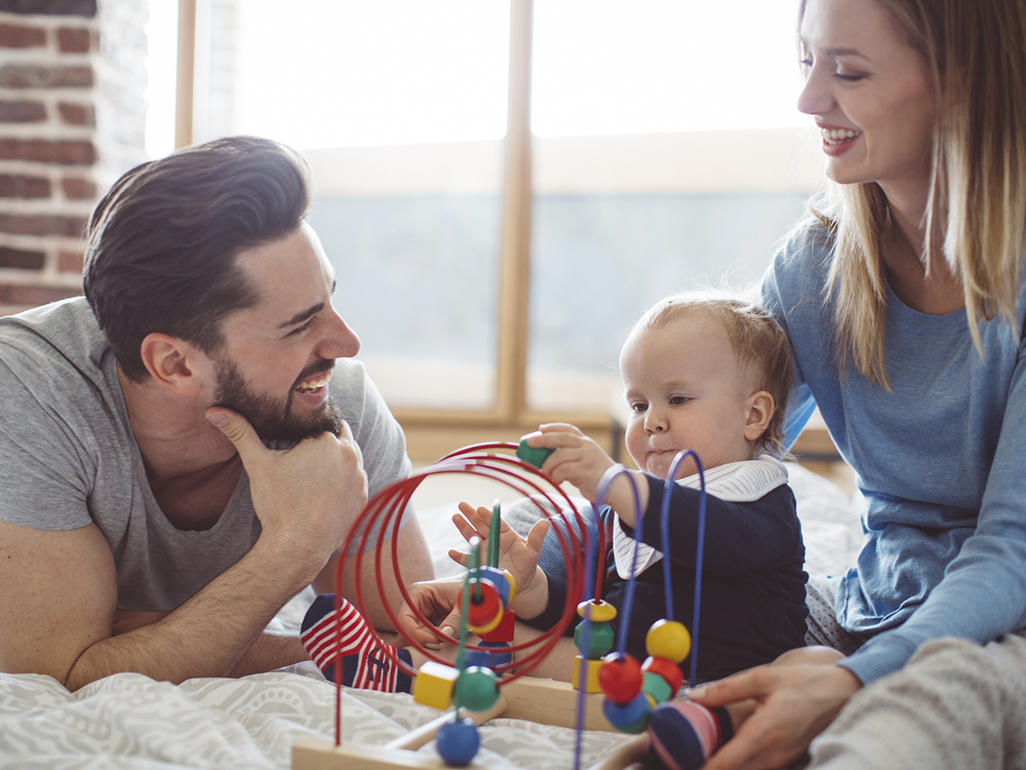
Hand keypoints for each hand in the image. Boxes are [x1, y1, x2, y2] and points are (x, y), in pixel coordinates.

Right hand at [206, 408, 366, 569]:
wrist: (298, 546)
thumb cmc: (279, 505)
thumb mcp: (258, 465)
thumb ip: (240, 434)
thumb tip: (215, 412)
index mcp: (327, 440)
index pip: (320, 423)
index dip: (307, 433)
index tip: (295, 445)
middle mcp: (350, 455)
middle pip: (337, 439)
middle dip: (322, 446)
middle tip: (301, 462)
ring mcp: (360, 477)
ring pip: (348, 459)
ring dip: (336, 463)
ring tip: (311, 477)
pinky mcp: (363, 497)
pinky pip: (355, 481)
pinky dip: (343, 483)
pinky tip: (324, 493)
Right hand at [396, 578, 464, 647]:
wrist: (476, 592)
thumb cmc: (468, 590)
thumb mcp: (464, 603)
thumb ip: (456, 619)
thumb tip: (445, 635)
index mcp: (417, 594)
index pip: (404, 619)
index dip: (415, 634)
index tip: (435, 641)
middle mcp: (414, 607)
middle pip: (408, 633)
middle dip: (425, 641)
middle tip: (444, 643)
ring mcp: (419, 618)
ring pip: (416, 640)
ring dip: (431, 645)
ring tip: (450, 639)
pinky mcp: (427, 628)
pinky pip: (425, 643)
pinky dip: (436, 645)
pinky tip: (449, 640)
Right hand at [449, 502, 547, 588]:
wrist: (520, 582)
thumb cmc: (527, 564)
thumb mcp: (533, 551)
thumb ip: (536, 537)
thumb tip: (546, 522)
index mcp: (505, 533)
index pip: (495, 522)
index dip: (488, 516)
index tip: (481, 509)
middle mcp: (492, 539)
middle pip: (480, 525)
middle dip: (471, 515)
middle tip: (461, 504)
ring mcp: (484, 551)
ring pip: (472, 537)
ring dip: (463, 528)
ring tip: (455, 517)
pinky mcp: (479, 565)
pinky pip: (468, 560)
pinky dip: (459, 557)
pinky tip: (451, 552)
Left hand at [523, 423, 615, 499]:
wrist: (617, 487)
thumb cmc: (594, 476)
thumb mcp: (583, 460)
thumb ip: (568, 456)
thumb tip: (540, 456)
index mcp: (586, 442)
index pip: (568, 429)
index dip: (553, 427)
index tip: (540, 428)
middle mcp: (587, 446)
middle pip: (561, 438)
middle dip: (543, 439)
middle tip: (529, 443)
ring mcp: (587, 457)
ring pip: (560, 455)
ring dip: (548, 465)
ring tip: (546, 473)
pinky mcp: (587, 471)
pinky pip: (564, 470)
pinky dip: (556, 476)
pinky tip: (557, 481)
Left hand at [689, 662, 861, 769]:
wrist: (843, 693)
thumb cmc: (804, 683)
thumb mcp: (763, 677)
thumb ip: (726, 689)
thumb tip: (694, 696)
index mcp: (764, 733)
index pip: (725, 764)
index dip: (700, 768)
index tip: (679, 763)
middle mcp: (772, 754)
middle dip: (707, 766)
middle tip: (682, 755)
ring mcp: (781, 761)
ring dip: (723, 766)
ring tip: (700, 752)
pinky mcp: (786, 760)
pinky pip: (757, 769)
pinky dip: (739, 764)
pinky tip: (727, 751)